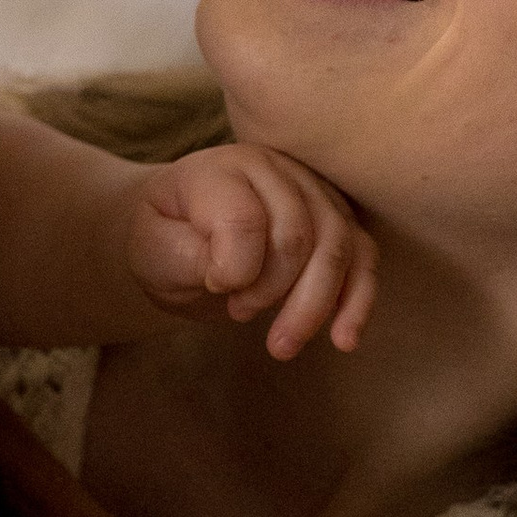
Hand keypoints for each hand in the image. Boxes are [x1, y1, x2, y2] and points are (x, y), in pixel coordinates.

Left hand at [127, 143, 375, 359]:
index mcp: (222, 169)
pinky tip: (343, 340)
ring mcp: (313, 192)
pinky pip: (363, 259)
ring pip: (338, 247)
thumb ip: (188, 256)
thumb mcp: (153, 249)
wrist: (181, 236)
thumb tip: (237, 273)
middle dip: (273, 291)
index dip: (234, 269)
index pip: (244, 219)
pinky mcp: (338, 222)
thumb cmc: (166, 240)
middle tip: (237, 314)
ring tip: (282, 346)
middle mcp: (275, 170)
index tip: (215, 287)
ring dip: (315, 306)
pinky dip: (357, 303)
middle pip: (299, 234)